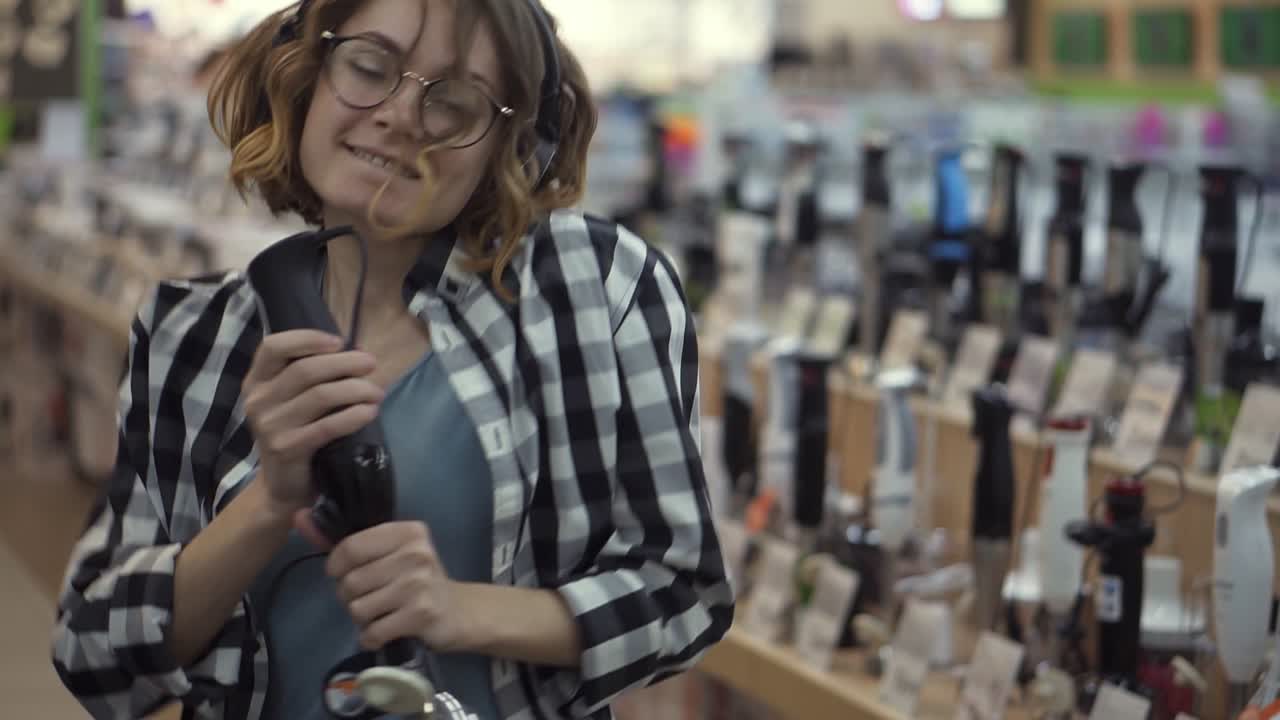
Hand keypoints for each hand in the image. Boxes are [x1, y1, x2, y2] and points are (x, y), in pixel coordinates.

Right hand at [242, 330, 384, 516]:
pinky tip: (370, 412)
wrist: (282, 487)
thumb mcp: (294, 401)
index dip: (307, 339)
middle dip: (345, 362)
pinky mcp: (287, 448)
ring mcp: (270, 426)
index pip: (273, 346)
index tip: (339, 341)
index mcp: (256, 382)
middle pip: (305, 370)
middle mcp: (258, 401)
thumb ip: (313, 375)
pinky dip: (354, 416)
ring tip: (377, 392)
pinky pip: (327, 426)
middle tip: (371, 364)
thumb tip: (357, 351)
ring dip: (356, 389)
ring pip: (321, 395)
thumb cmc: (296, 434)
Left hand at [320, 520, 467, 652]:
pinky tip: (385, 631)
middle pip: (351, 581)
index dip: (337, 567)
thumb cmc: (417, 579)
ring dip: (362, 618)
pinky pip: (372, 632)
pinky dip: (372, 637)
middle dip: (350, 596)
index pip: (350, 547)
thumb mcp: (390, 553)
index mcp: (407, 532)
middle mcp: (415, 554)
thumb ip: (346, 541)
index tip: (345, 574)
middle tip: (369, 598)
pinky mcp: (421, 615)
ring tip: (380, 613)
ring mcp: (419, 585)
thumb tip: (298, 518)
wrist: (458, 612)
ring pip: (358, 608)